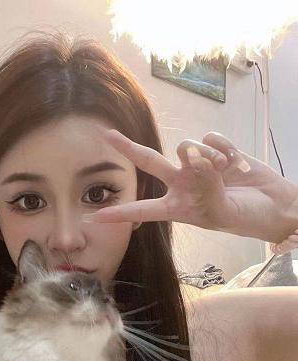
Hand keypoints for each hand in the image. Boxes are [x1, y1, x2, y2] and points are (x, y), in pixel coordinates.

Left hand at [84, 128, 297, 246]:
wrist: (273, 205)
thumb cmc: (245, 217)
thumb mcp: (221, 212)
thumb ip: (205, 187)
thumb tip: (194, 158)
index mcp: (177, 207)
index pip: (142, 209)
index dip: (120, 213)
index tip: (95, 216)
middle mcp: (181, 184)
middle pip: (149, 162)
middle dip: (128, 148)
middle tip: (107, 136)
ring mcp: (197, 165)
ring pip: (187, 147)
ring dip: (206, 157)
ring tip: (226, 172)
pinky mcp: (214, 150)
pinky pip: (210, 139)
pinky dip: (225, 150)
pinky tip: (236, 163)